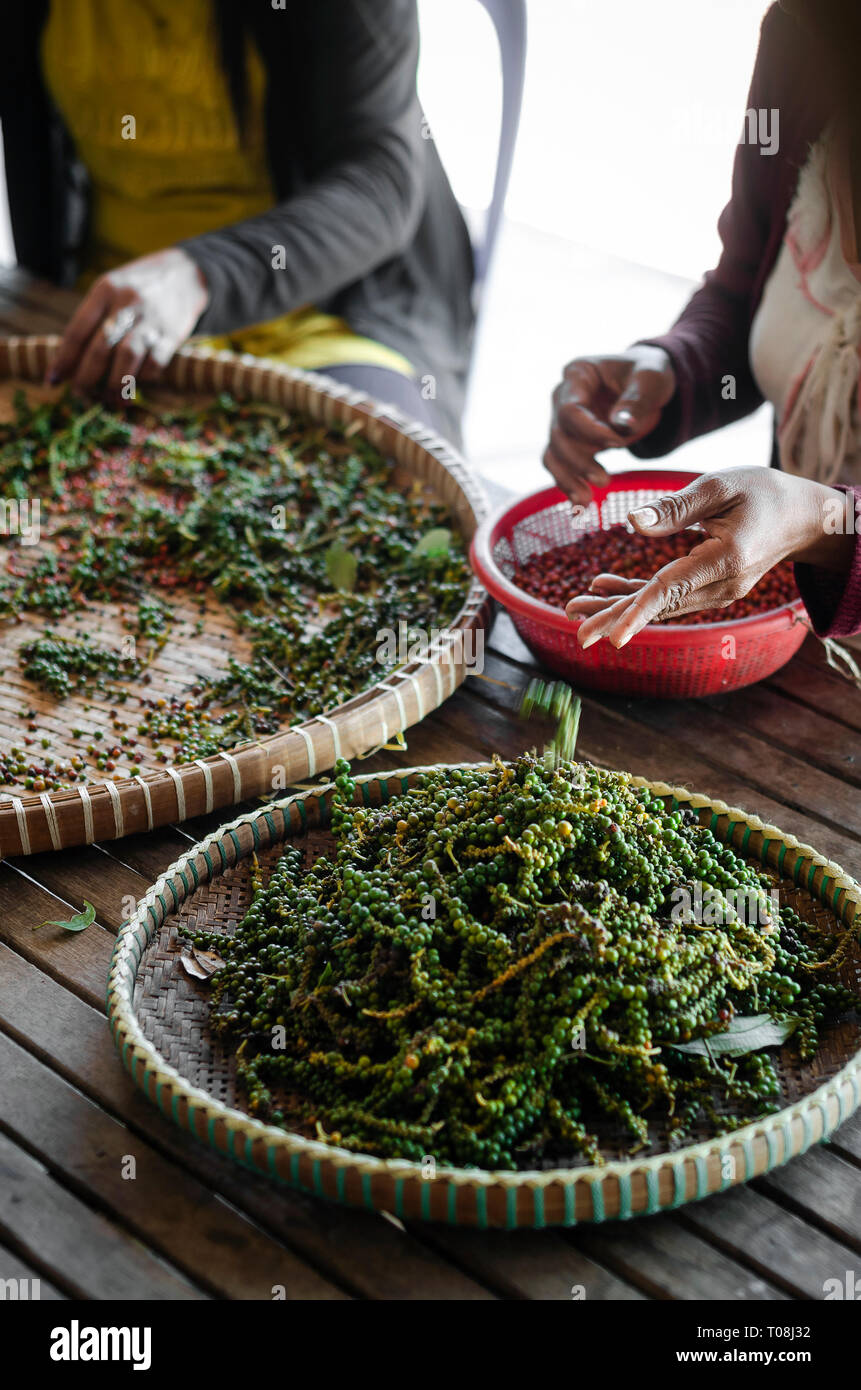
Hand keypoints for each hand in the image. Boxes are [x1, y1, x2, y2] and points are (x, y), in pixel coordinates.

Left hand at [48, 248, 208, 398]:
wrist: (186, 275)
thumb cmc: (139, 287)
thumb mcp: (112, 289)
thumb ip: (94, 318)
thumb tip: (71, 360)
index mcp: (105, 290)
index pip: (78, 330)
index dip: (64, 359)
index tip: (54, 379)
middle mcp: (127, 303)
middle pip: (100, 347)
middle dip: (86, 376)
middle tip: (79, 393)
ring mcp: (151, 319)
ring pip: (127, 357)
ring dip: (115, 383)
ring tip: (109, 398)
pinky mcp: (172, 335)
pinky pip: (154, 363)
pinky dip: (142, 378)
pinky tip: (135, 385)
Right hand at [544, 346, 675, 505]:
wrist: (646, 384)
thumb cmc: (648, 374)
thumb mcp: (650, 379)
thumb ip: (636, 401)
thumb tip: (622, 426)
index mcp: (578, 373)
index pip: (570, 410)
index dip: (591, 432)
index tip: (620, 443)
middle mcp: (562, 397)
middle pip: (558, 436)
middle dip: (579, 462)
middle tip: (604, 481)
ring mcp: (563, 422)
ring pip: (554, 455)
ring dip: (568, 479)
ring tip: (586, 501)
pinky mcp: (571, 443)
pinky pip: (561, 466)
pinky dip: (569, 486)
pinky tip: (580, 506)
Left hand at [565, 467, 853, 647]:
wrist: (801, 517)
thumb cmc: (763, 492)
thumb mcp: (721, 485)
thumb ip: (676, 507)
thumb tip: (631, 523)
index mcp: (726, 559)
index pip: (673, 589)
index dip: (638, 611)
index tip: (612, 638)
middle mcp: (722, 585)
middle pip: (660, 605)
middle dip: (616, 618)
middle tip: (578, 633)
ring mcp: (717, 591)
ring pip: (660, 603)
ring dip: (618, 606)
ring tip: (575, 607)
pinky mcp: (710, 588)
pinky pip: (669, 595)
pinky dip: (637, 593)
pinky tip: (605, 586)